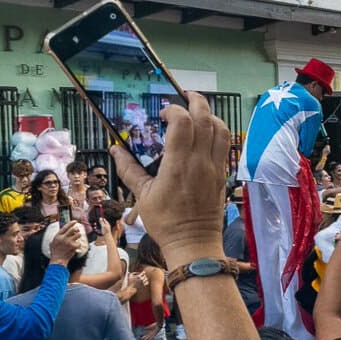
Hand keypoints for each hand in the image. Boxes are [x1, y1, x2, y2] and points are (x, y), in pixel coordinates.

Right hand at [46, 222, 85, 267]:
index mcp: (58, 236)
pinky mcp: (73, 246)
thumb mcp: (52, 243)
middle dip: (77, 229)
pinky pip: (79, 243)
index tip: (75, 221)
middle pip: (73, 229)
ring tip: (76, 239)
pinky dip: (78, 245)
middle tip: (77, 231)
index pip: (65, 227)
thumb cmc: (55, 253)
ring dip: (78, 236)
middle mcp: (64, 238)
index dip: (71, 223)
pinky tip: (75, 247)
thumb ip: (56, 238)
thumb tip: (60, 233)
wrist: (58, 260)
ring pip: (78, 235)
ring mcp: (69, 242)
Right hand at [110, 92, 229, 267]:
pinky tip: (206, 133)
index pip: (182, 122)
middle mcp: (200, 161)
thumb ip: (129, 170)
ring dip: (210, 115)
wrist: (193, 243)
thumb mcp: (142, 195)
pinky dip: (218, 131)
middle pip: (205, 119)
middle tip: (185, 96)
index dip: (173, 110)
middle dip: (196, 101)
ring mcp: (214, 167)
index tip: (163, 113)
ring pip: (221, 129)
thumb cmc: (167, 222)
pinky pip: (225, 145)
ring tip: (198, 112)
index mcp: (178, 164)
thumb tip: (115, 150)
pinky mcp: (222, 174)